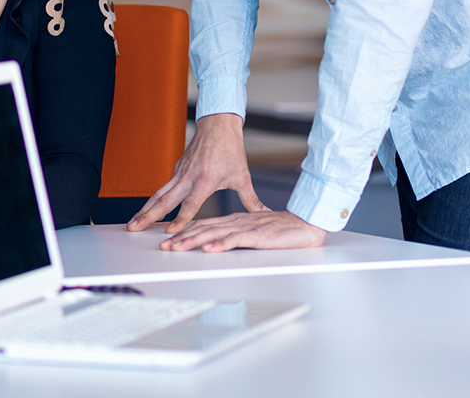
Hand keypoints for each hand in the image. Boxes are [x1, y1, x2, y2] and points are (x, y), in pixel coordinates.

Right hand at [127, 113, 265, 233]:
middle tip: (133, 228)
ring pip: (159, 194)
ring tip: (132, 222)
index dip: (180, 219)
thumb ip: (252, 200)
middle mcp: (188, 177)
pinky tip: (146, 209)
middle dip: (148, 216)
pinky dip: (153, 200)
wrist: (218, 125)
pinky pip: (163, 187)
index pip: (190, 204)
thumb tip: (265, 214)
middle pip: (164, 200)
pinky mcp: (177, 169)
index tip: (169, 232)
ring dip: (145, 209)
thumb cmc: (231, 150)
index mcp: (204, 180)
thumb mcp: (242, 177)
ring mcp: (180, 172)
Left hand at [158, 210, 326, 251]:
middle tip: (165, 246)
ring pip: (214, 234)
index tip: (170, 240)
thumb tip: (218, 244)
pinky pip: (236, 240)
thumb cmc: (280, 229)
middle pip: (204, 229)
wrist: (304, 225)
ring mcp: (246, 228)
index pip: (204, 225)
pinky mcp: (257, 235)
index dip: (185, 232)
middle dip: (182, 238)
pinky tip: (209, 249)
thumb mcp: (252, 231)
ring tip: (178, 247)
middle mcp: (235, 222)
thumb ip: (236, 236)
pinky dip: (221, 244)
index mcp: (233, 220)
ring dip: (194, 241)